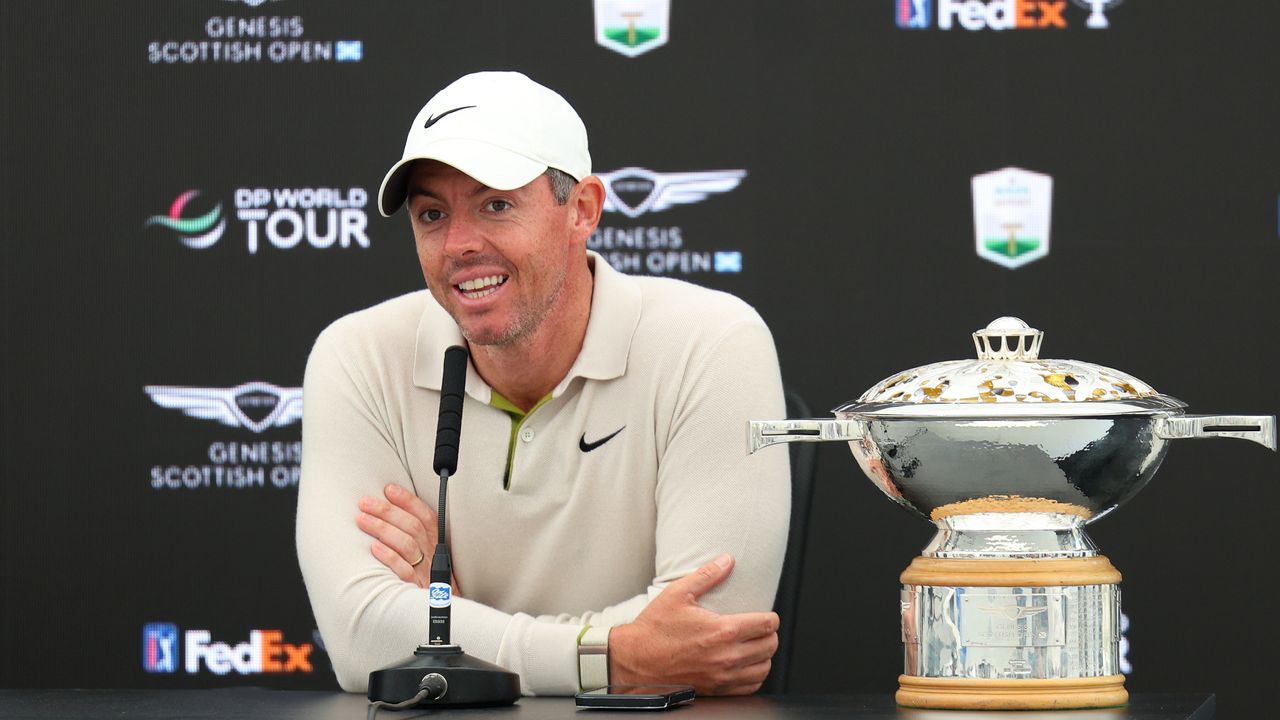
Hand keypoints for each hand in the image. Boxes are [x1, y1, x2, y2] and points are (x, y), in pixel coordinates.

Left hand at [356, 484, 437, 587]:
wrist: (442, 618)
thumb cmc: (432, 587)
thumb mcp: (430, 561)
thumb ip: (416, 540)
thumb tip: (390, 518)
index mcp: (437, 546)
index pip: (426, 517)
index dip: (408, 501)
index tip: (389, 489)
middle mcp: (432, 557)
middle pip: (413, 527)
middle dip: (388, 511)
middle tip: (366, 502)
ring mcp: (425, 573)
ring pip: (407, 544)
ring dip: (383, 528)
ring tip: (362, 519)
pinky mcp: (416, 590)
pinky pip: (403, 570)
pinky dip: (389, 557)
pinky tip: (374, 548)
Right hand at [606, 554, 778, 695]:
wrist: (635, 661)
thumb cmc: (654, 629)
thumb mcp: (678, 593)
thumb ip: (707, 575)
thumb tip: (727, 560)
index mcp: (722, 630)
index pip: (767, 624)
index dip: (771, 617)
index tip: (765, 615)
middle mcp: (727, 656)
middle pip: (770, 646)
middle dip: (769, 634)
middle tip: (760, 628)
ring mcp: (723, 676)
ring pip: (764, 668)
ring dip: (764, 656)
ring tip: (755, 646)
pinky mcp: (717, 690)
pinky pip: (750, 686)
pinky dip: (754, 675)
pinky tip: (746, 665)